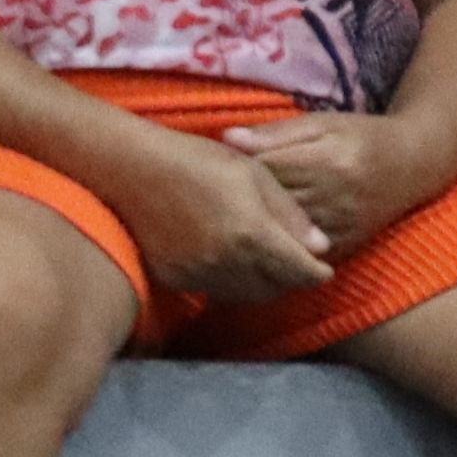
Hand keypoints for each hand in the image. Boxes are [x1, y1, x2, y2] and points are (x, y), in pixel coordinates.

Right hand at [105, 127, 338, 301]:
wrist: (133, 171)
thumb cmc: (198, 160)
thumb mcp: (255, 175)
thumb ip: (290, 214)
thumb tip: (320, 246)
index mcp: (252, 233)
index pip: (300, 271)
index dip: (317, 272)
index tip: (323, 268)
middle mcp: (225, 262)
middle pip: (274, 290)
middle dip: (290, 279)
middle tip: (294, 263)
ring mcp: (197, 273)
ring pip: (244, 295)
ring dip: (260, 284)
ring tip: (263, 261)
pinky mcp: (174, 278)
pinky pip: (214, 289)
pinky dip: (229, 281)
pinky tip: (228, 259)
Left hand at [221, 108, 454, 264]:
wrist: (415, 165)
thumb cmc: (362, 138)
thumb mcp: (322, 125)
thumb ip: (274, 133)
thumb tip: (226, 139)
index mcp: (326, 161)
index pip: (262, 171)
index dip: (233, 172)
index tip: (216, 170)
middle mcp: (333, 197)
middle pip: (266, 205)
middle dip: (236, 202)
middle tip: (208, 200)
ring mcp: (339, 226)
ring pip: (278, 234)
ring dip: (250, 229)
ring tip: (225, 222)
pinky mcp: (343, 247)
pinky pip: (297, 254)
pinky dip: (274, 248)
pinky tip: (253, 242)